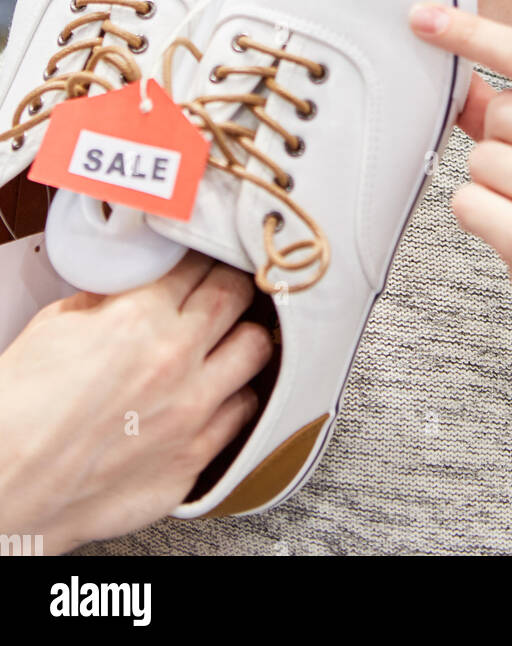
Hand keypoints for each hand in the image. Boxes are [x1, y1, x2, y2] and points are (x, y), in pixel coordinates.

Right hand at [0, 252, 272, 552]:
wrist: (5, 487)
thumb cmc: (18, 413)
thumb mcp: (54, 326)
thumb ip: (105, 298)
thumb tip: (130, 286)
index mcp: (139, 318)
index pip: (197, 265)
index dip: (201, 257)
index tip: (202, 260)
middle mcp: (175, 359)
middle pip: (235, 296)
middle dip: (231, 285)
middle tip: (222, 288)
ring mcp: (191, 411)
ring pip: (254, 350)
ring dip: (243, 337)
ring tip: (230, 337)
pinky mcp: (194, 456)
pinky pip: (242, 412)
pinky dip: (235, 396)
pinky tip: (221, 391)